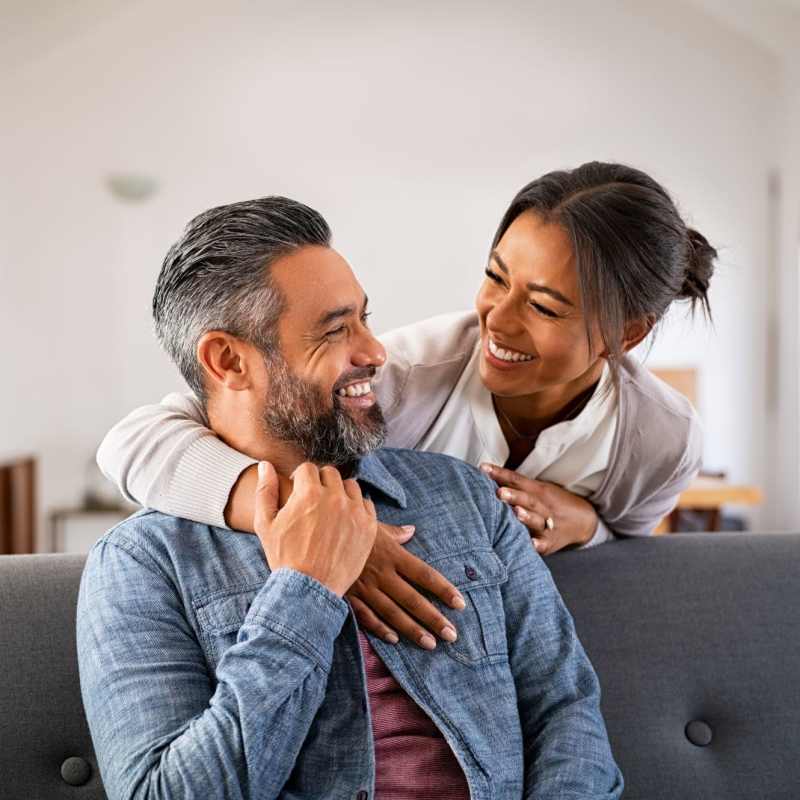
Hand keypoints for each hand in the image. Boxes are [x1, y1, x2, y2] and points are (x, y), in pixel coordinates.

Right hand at [254, 461, 377, 596]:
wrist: (309, 588)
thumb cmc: (284, 557)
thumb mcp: (265, 524)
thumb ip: (265, 490)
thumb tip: (265, 465)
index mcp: (308, 493)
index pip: (308, 468)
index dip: (300, 479)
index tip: (299, 491)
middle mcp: (334, 497)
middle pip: (330, 473)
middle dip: (320, 483)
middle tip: (314, 501)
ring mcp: (354, 511)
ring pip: (350, 486)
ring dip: (340, 492)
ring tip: (331, 509)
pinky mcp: (369, 526)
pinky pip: (366, 504)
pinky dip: (356, 508)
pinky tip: (345, 520)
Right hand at [347, 523, 465, 649]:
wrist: (315, 534)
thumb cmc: (347, 527)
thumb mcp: (372, 525)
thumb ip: (395, 533)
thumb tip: (411, 530)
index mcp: (392, 554)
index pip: (424, 574)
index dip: (443, 589)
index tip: (459, 603)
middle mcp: (382, 573)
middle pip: (413, 599)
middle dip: (433, 618)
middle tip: (451, 635)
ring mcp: (365, 587)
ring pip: (393, 612)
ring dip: (412, 630)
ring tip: (430, 644)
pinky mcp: (349, 596)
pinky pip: (367, 616)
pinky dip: (380, 629)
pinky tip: (394, 639)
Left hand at [480, 463, 597, 555]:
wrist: (583, 520)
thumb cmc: (550, 503)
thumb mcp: (537, 490)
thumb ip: (514, 484)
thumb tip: (484, 473)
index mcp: (537, 490)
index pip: (517, 480)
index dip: (500, 474)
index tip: (483, 469)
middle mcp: (543, 506)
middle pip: (528, 499)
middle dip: (513, 496)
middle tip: (499, 492)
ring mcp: (548, 524)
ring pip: (537, 520)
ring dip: (526, 517)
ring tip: (516, 512)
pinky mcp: (550, 542)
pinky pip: (544, 543)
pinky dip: (538, 544)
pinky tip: (531, 544)